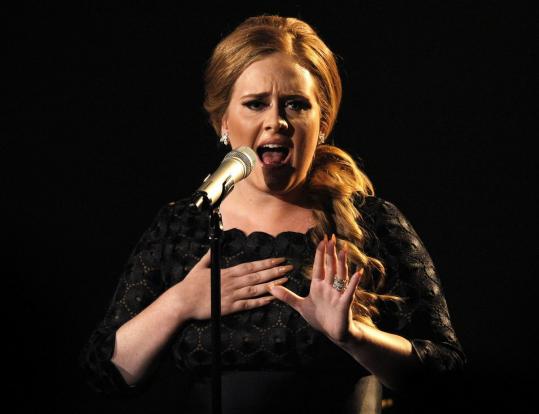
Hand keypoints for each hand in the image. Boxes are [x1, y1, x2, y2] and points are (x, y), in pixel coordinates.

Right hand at [177, 250, 292, 319]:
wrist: (182, 302)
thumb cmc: (189, 285)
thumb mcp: (200, 267)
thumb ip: (209, 257)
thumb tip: (213, 247)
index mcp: (227, 272)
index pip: (251, 265)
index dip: (267, 262)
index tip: (279, 259)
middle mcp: (232, 282)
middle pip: (257, 276)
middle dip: (275, 271)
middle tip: (290, 267)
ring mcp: (231, 295)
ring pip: (256, 289)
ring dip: (272, 284)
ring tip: (285, 280)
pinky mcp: (229, 308)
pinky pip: (248, 304)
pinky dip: (260, 302)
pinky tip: (272, 299)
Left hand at [269, 235, 363, 343]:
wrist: (333, 333)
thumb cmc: (319, 318)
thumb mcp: (300, 306)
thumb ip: (287, 296)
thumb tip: (271, 288)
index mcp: (319, 285)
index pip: (320, 266)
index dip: (321, 253)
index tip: (322, 239)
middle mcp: (329, 287)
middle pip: (330, 266)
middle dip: (331, 252)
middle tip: (333, 237)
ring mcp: (338, 294)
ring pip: (340, 275)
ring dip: (342, 263)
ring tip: (344, 249)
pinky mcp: (344, 304)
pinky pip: (349, 292)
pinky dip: (353, 283)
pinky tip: (358, 272)